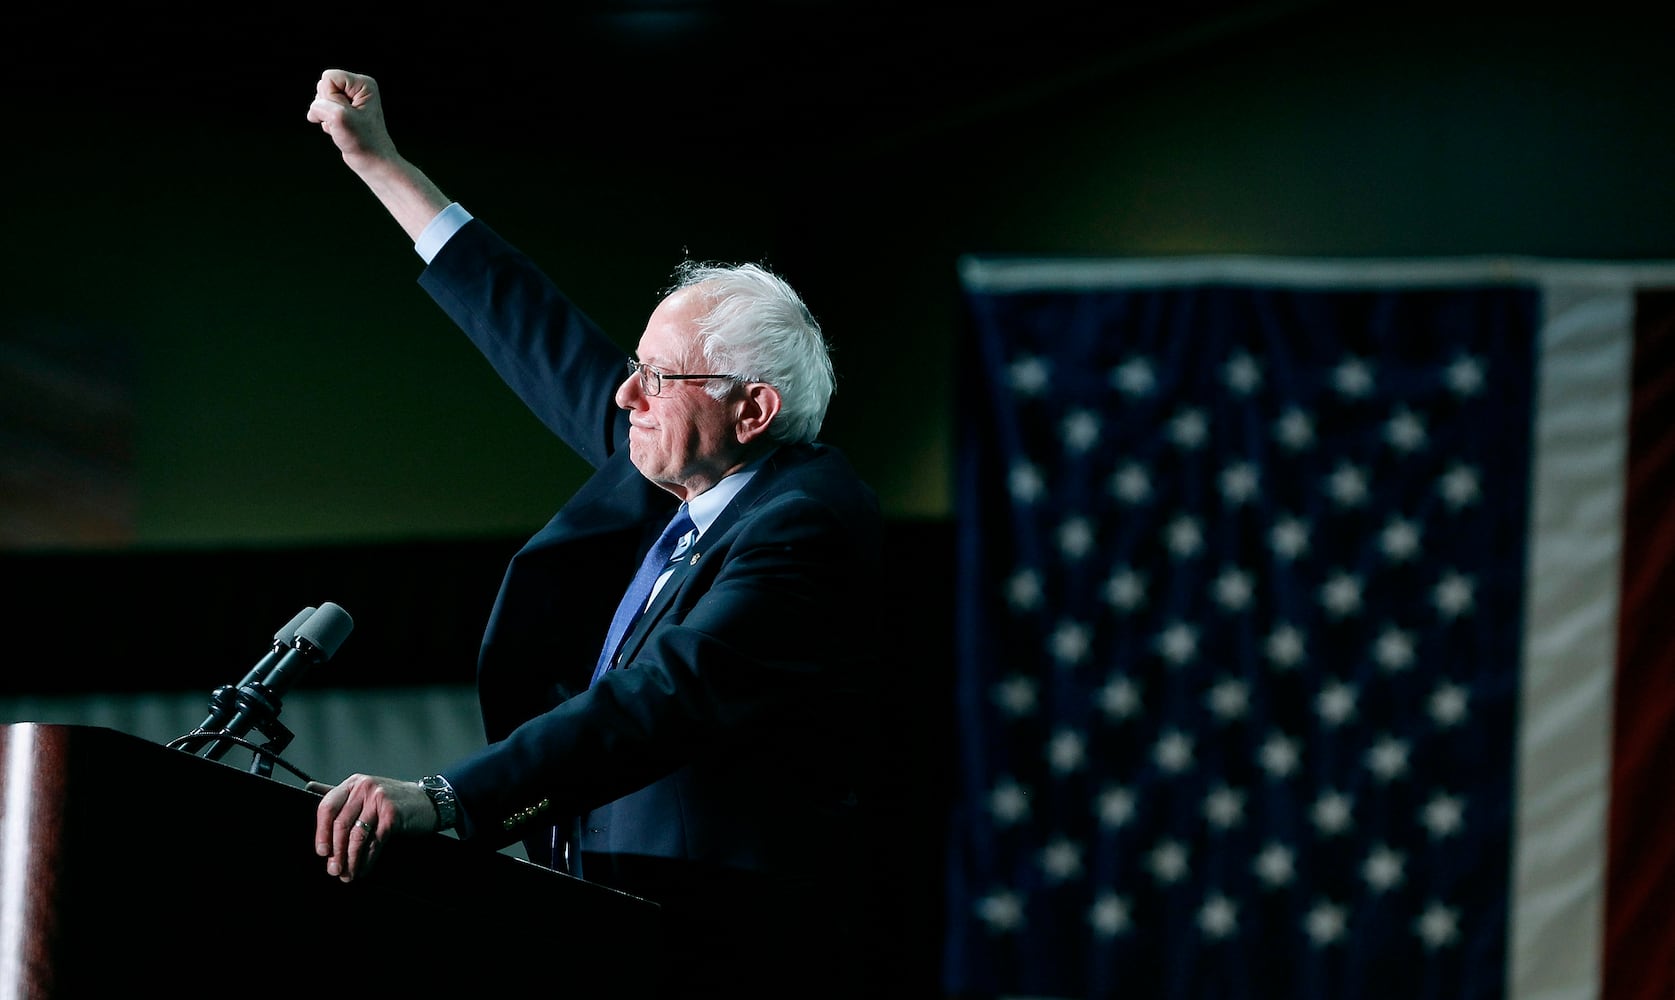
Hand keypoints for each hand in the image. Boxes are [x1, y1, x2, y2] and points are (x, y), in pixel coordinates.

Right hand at [306, 68, 397, 167]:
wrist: (372, 162)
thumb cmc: (363, 141)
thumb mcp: (340, 118)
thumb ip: (321, 105)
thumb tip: (314, 109)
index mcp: (363, 84)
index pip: (328, 77)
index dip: (329, 96)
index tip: (345, 113)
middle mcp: (357, 88)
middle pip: (322, 86)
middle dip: (326, 106)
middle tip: (344, 122)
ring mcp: (350, 100)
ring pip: (320, 99)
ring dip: (325, 116)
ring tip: (342, 128)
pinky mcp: (343, 111)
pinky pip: (322, 110)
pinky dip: (326, 122)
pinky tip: (339, 131)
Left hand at [311, 772, 436, 881]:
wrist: (429, 802)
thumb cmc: (394, 801)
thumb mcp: (365, 792)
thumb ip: (340, 793)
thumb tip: (309, 787)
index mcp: (353, 783)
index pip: (327, 807)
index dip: (321, 832)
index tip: (322, 852)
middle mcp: (365, 788)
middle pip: (341, 824)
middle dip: (336, 852)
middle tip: (334, 870)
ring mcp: (379, 800)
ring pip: (357, 836)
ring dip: (350, 860)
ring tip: (348, 875)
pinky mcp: (392, 815)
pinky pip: (374, 842)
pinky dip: (367, 859)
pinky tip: (364, 869)